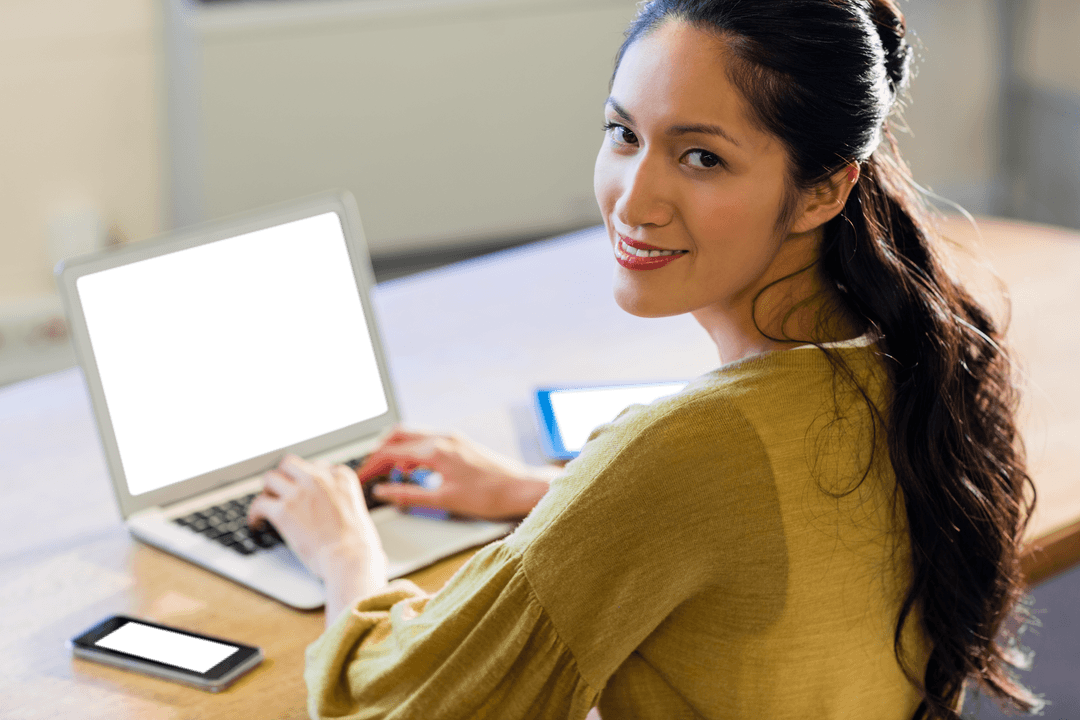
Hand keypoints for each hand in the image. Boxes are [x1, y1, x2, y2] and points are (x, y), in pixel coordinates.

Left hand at [247, 454, 387, 585]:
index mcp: (342, 477)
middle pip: (290, 464)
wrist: (351, 558)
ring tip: (267, 506)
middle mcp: (320, 478)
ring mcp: (300, 493)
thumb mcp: (360, 512)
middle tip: (281, 493)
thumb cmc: (360, 545)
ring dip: (268, 492)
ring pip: (270, 478)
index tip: (305, 492)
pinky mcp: (283, 510)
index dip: (309, 481)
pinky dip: (255, 513)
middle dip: (284, 477)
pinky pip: (259, 503)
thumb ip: (346, 503)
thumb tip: (344, 518)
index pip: (319, 466)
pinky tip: (257, 523)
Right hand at [355, 425, 555, 520]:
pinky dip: (413, 451)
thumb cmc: (489, 496)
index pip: (391, 452)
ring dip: (396, 450)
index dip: (371, 465)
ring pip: (412, 435)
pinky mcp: (459, 442)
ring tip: (389, 473)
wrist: (521, 488)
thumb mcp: (444, 501)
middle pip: (398, 435)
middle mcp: (442, 438)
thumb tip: (382, 492)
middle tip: (370, 471)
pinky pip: (427, 440)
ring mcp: (452, 438)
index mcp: (436, 451)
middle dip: (379, 452)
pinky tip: (413, 469)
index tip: (361, 478)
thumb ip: (409, 495)